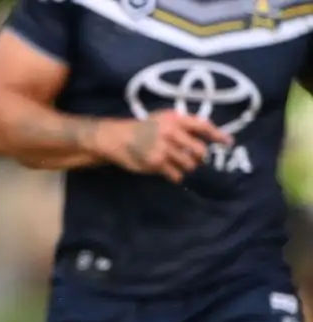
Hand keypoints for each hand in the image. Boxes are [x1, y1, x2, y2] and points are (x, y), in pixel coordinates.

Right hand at [94, 110, 231, 182]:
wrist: (118, 138)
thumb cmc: (144, 128)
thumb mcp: (164, 119)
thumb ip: (183, 125)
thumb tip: (206, 138)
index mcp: (176, 119)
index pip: (203, 126)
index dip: (218, 135)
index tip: (229, 143)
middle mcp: (171, 133)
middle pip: (199, 150)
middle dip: (199, 157)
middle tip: (195, 160)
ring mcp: (164, 148)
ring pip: (189, 164)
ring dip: (187, 167)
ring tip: (178, 165)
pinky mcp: (156, 163)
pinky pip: (175, 174)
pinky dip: (176, 176)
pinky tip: (171, 173)